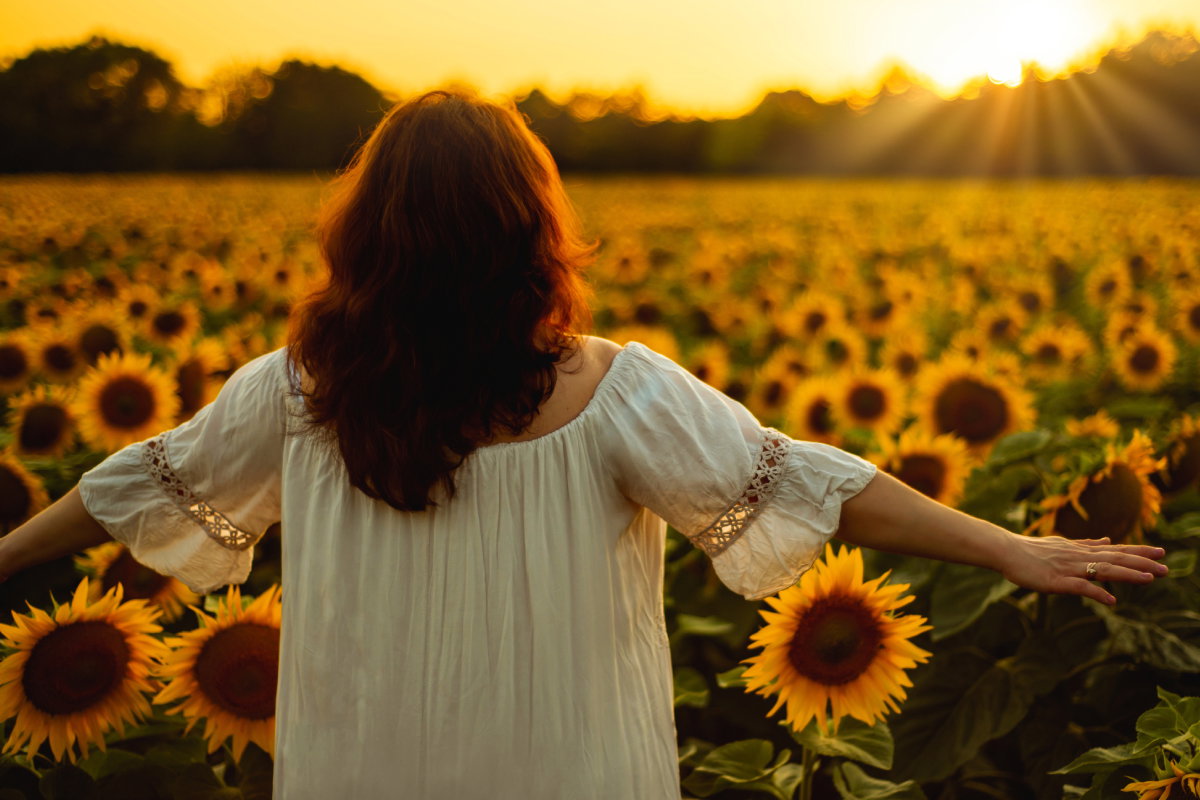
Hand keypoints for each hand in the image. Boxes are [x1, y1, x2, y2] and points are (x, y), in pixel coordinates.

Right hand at [998, 533, 1167, 604]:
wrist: (1005, 549)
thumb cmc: (1029, 549)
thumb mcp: (1062, 544)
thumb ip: (1086, 544)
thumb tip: (1108, 540)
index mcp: (1081, 549)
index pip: (1115, 550)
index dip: (1138, 552)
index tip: (1160, 552)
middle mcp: (1079, 556)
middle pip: (1115, 559)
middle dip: (1141, 563)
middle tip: (1166, 568)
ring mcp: (1068, 568)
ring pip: (1103, 570)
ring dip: (1127, 574)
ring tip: (1150, 578)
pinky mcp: (1056, 581)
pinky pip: (1080, 587)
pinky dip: (1097, 592)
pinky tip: (1112, 600)